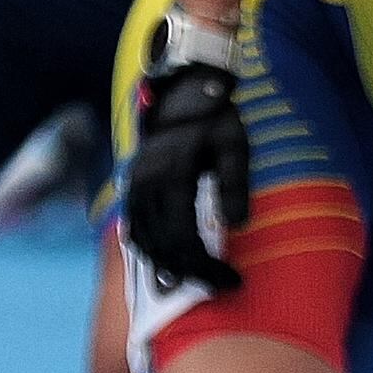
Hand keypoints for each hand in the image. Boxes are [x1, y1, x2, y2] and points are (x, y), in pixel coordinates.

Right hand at [121, 61, 249, 294]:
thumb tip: (238, 226)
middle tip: (218, 285)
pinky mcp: (133, 183)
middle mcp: (147, 185)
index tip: (231, 280)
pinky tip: (165, 259)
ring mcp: (136, 184)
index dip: (206, 267)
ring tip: (193, 281)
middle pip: (162, 246)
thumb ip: (234, 186)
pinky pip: (134, 226)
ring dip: (165, 265)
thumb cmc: (214, 116)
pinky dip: (148, 248)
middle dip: (189, 273)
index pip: (185, 238)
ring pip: (142, 240)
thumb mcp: (234, 146)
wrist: (183, 87)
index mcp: (172, 177)